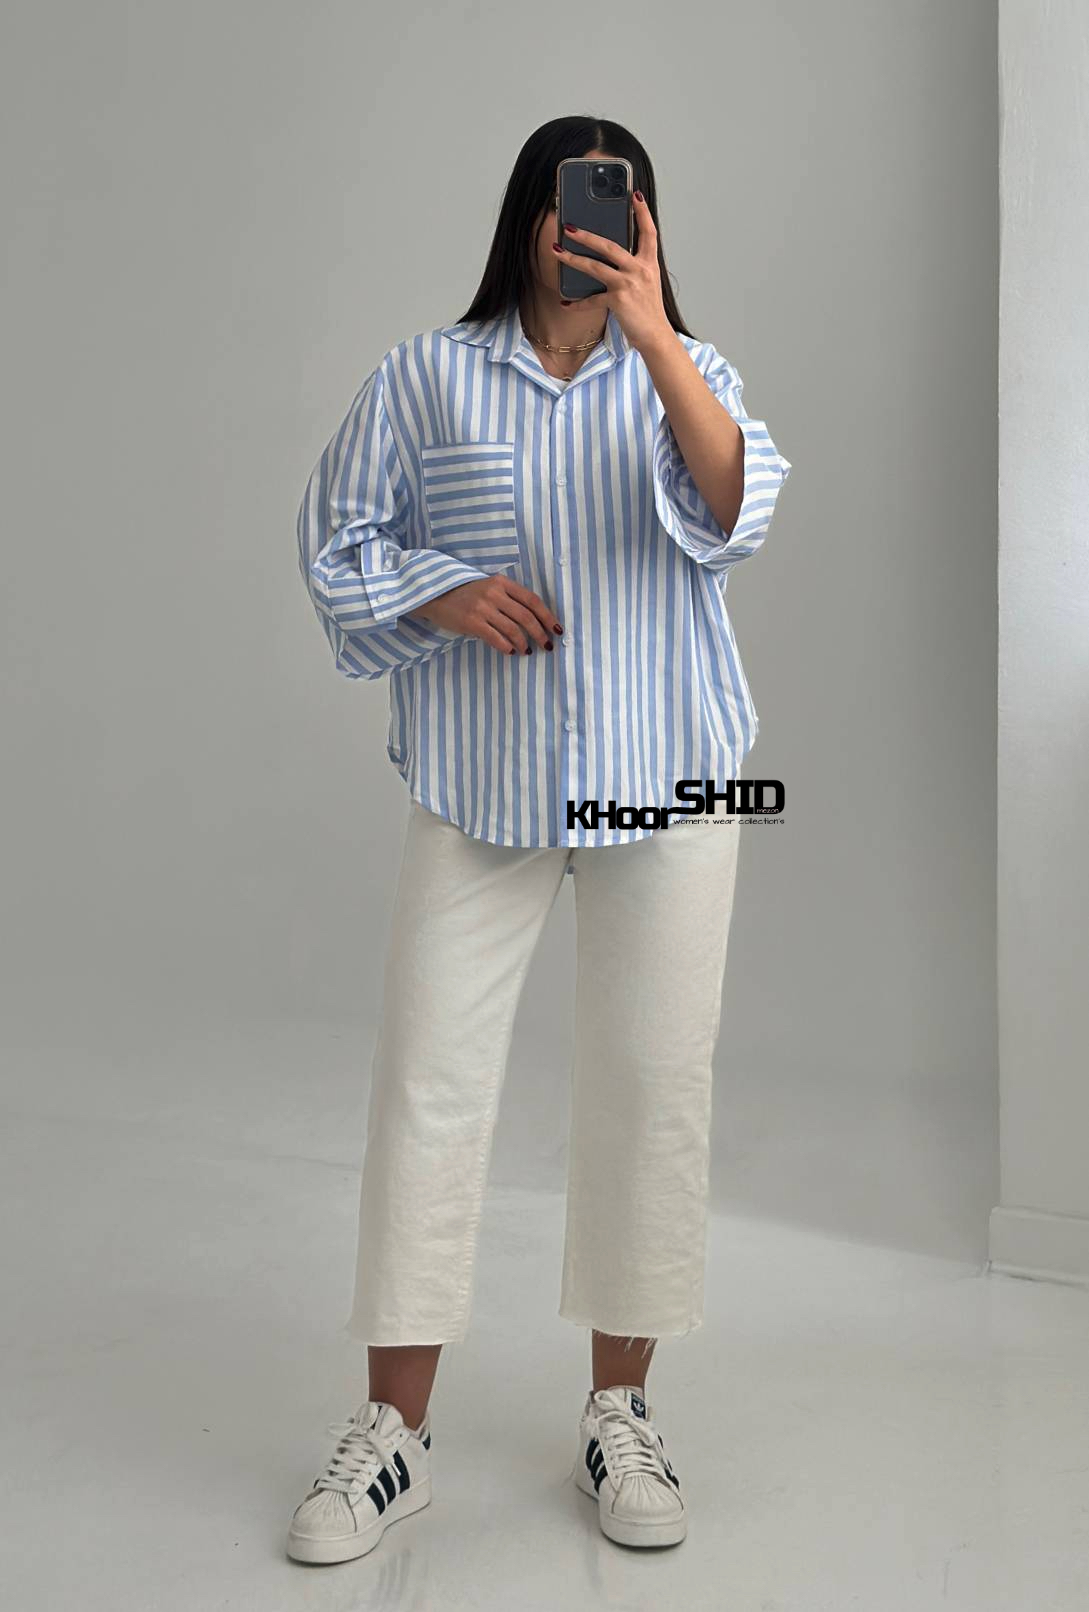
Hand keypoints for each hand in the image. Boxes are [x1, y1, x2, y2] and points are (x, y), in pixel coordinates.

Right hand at [406, 575, 563, 655]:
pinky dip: (507, 647)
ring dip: (524, 643)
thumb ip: (506, 599)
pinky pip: (496, 638)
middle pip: (526, 616)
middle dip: (540, 633)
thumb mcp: (486, 588)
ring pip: (513, 629)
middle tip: (546, 645)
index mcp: (501, 582)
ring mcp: (482, 607)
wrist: (432, 595)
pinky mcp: (472, 622)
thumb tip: (530, 621)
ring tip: (527, 651)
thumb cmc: (463, 594)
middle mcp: (494, 593)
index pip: (532, 600)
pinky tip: (511, 652)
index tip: (557, 630)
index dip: (548, 616)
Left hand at [551, 191, 673, 354]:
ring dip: (573, 258)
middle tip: (570, 227)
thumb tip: (610, 256)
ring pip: (595, 266)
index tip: (634, 195)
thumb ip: (634, 267)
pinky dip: (577, 303)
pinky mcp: (618, 300)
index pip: (648, 232)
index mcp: (649, 263)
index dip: (642, 213)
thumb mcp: (647, 283)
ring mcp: (628, 284)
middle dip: (587, 235)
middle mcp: (640, 270)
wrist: (656, 336)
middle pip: (610, 246)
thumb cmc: (649, 311)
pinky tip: (565, 302)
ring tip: (557, 250)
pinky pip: (592, 299)